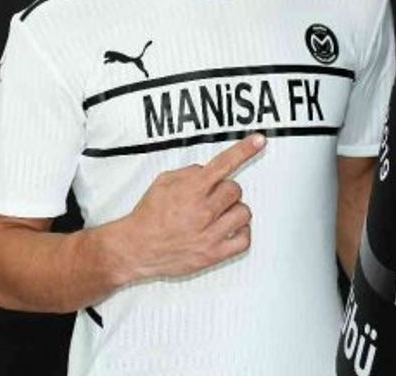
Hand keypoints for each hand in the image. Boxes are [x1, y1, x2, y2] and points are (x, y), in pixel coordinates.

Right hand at [119, 133, 265, 279]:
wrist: (137, 248)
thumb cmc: (149, 216)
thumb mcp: (162, 183)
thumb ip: (188, 173)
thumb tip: (206, 171)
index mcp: (192, 190)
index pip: (224, 164)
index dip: (244, 150)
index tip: (259, 140)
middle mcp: (203, 211)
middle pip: (235, 189)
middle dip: (226, 190)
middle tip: (213, 197)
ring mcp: (211, 234)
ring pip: (243, 212)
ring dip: (234, 210)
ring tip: (219, 214)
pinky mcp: (214, 254)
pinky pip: (244, 239)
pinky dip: (240, 233)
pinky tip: (228, 230)